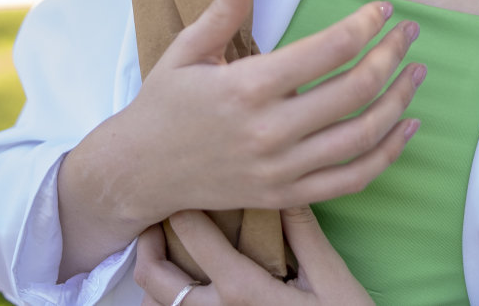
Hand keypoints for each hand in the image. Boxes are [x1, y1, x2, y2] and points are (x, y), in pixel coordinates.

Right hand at [123, 0, 425, 215]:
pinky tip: (405, 127)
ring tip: (416, 73)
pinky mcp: (287, 196)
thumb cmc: (166, 103)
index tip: (383, 9)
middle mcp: (270, 130)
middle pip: (355, 89)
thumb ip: (224, 9)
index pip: (329, 50)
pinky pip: (352, 178)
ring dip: (400, 101)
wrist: (140, 172)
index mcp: (248, 86)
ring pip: (362, 135)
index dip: (365, 24)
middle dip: (391, 54)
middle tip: (409, 33)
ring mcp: (282, 168)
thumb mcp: (187, 49)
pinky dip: (387, 153)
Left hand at [135, 207, 373, 305]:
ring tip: (167, 253)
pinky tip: (186, 287)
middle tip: (157, 219)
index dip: (182, 204)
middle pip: (154, 276)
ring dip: (156, 277)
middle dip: (147, 242)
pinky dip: (168, 304)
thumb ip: (303, 234)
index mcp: (242, 290)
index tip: (185, 184)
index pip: (193, 234)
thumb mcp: (330, 280)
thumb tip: (285, 186)